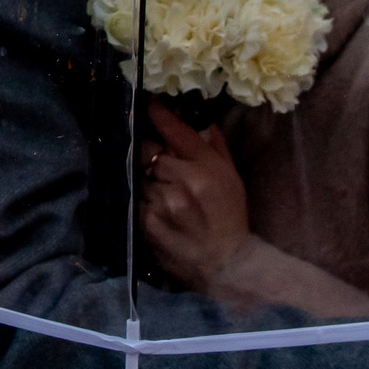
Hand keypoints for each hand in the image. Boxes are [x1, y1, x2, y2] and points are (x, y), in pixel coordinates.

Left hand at [137, 101, 251, 291]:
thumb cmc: (230, 217)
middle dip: (150, 152)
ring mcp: (161, 202)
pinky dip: (143, 199)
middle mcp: (181, 180)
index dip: (157, 113)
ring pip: (140, 175)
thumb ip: (215, 148)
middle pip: (148, 151)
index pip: (174, 130)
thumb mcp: (232, 178)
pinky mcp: (146, 221)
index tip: (149, 105)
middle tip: (158, 160)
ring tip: (162, 190)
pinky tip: (156, 208)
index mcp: (205, 166)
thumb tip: (201, 123)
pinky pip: (136, 198)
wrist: (224, 263)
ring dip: (146, 178)